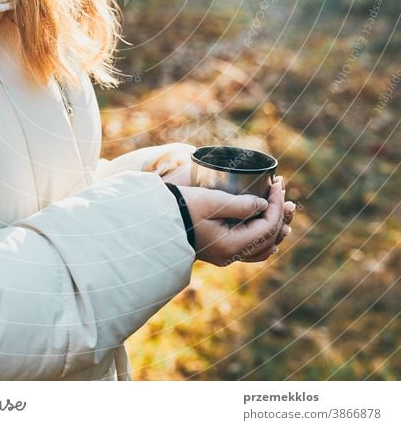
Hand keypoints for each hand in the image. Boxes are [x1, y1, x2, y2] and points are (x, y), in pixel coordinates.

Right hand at [175, 177, 290, 265]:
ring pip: (262, 247)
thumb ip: (241, 204)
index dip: (277, 204)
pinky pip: (250, 248)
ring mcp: (226, 255)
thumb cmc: (182, 208)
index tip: (278, 183)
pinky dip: (262, 235)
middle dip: (280, 213)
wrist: (158, 221)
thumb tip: (264, 204)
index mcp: (232, 246)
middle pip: (269, 238)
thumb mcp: (212, 201)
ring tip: (282, 207)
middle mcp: (231, 256)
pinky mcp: (220, 250)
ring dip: (275, 226)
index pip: (268, 226)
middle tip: (283, 190)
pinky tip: (265, 224)